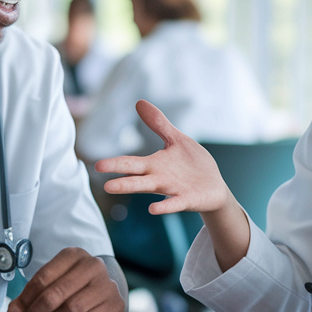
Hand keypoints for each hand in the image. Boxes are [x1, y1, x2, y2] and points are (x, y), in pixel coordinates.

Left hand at [6, 248, 124, 311]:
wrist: (105, 292)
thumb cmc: (74, 286)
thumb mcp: (53, 281)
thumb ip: (31, 295)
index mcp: (74, 255)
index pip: (43, 277)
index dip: (26, 297)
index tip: (16, 310)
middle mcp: (93, 266)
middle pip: (56, 293)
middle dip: (38, 309)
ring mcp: (106, 285)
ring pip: (71, 309)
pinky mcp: (114, 305)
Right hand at [95, 100, 234, 215]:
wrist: (214, 187)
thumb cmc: (193, 165)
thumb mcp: (177, 140)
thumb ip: (158, 124)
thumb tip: (139, 102)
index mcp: (155, 164)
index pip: (131, 163)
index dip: (115, 163)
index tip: (96, 164)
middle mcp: (159, 178)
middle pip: (134, 175)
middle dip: (117, 172)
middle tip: (98, 169)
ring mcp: (172, 189)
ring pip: (147, 188)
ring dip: (129, 186)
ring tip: (110, 187)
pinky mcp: (187, 199)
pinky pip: (174, 203)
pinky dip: (164, 206)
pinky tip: (152, 209)